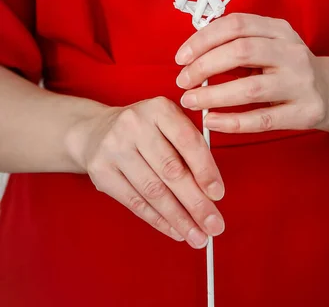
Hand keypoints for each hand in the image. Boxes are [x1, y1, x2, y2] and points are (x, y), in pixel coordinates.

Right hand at [66, 97, 224, 247]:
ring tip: (198, 236)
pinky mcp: (101, 171)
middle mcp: (134, 124)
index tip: (218, 194)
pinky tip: (175, 230)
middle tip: (214, 225)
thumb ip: (190, 147)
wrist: (95, 131)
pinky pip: (134, 202)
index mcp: (158, 108)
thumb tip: (212, 190)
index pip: (187, 140)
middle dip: (196, 203)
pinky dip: (158, 220)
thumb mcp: (167, 123)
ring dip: (179, 218)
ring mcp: (114, 147)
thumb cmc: (144, 130)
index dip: (205, 170)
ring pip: (153, 190)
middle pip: (171, 170)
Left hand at [176, 13, 328, 133]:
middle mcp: (292, 52)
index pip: (235, 25)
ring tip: (190, 100)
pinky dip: (232, 122)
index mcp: (279, 29)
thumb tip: (192, 53)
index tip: (181, 56)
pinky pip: (262, 119)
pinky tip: (211, 120)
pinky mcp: (304, 112)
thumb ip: (237, 43)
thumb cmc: (286, 67)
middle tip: (182, 80)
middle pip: (241, 51)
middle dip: (204, 66)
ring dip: (213, 95)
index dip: (203, 39)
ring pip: (250, 88)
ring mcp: (301, 83)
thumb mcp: (269, 44)